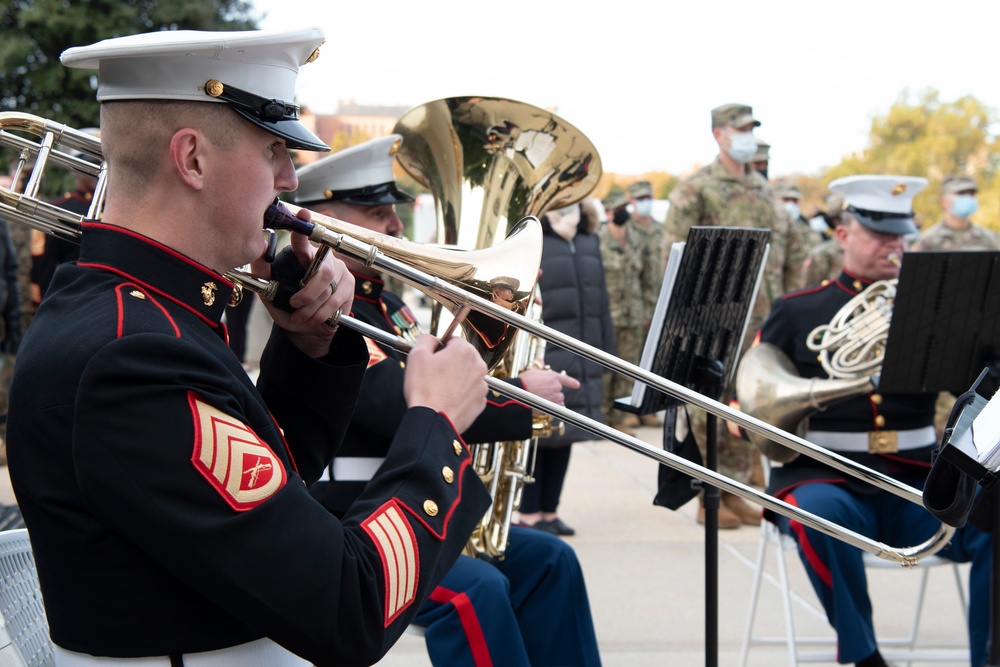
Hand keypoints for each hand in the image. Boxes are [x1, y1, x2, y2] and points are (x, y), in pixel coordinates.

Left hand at [252, 209, 352, 357]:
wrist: (305, 329)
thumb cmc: (286, 306)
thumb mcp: (269, 289)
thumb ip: (262, 270)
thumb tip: (257, 247)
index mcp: (302, 255)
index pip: (303, 238)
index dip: (305, 225)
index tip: (304, 212)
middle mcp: (323, 258)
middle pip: (323, 271)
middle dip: (308, 292)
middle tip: (294, 304)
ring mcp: (339, 271)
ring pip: (329, 289)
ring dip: (312, 307)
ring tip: (300, 317)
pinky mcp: (348, 285)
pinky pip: (337, 300)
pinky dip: (322, 313)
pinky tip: (313, 318)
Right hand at [403, 335, 487, 432]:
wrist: (432, 421)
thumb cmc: (424, 390)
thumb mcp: (416, 355)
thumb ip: (426, 339)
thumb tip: (432, 338)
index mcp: (464, 351)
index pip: (453, 340)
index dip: (440, 349)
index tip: (433, 359)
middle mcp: (478, 366)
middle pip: (463, 357)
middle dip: (450, 363)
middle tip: (434, 375)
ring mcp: (481, 385)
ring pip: (467, 375)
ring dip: (456, 378)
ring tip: (440, 389)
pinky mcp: (480, 401)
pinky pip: (470, 392)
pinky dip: (461, 394)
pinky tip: (448, 399)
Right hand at [518, 368, 579, 406]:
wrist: (520, 393)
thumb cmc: (524, 381)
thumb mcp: (531, 371)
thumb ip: (538, 366)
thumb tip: (540, 359)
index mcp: (553, 376)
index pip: (566, 379)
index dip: (572, 382)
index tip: (577, 385)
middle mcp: (556, 386)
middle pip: (560, 391)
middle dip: (554, 393)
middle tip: (543, 393)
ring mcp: (555, 397)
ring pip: (559, 400)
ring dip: (554, 401)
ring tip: (543, 399)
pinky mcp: (553, 406)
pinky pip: (558, 408)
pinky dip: (554, 408)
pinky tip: (547, 406)